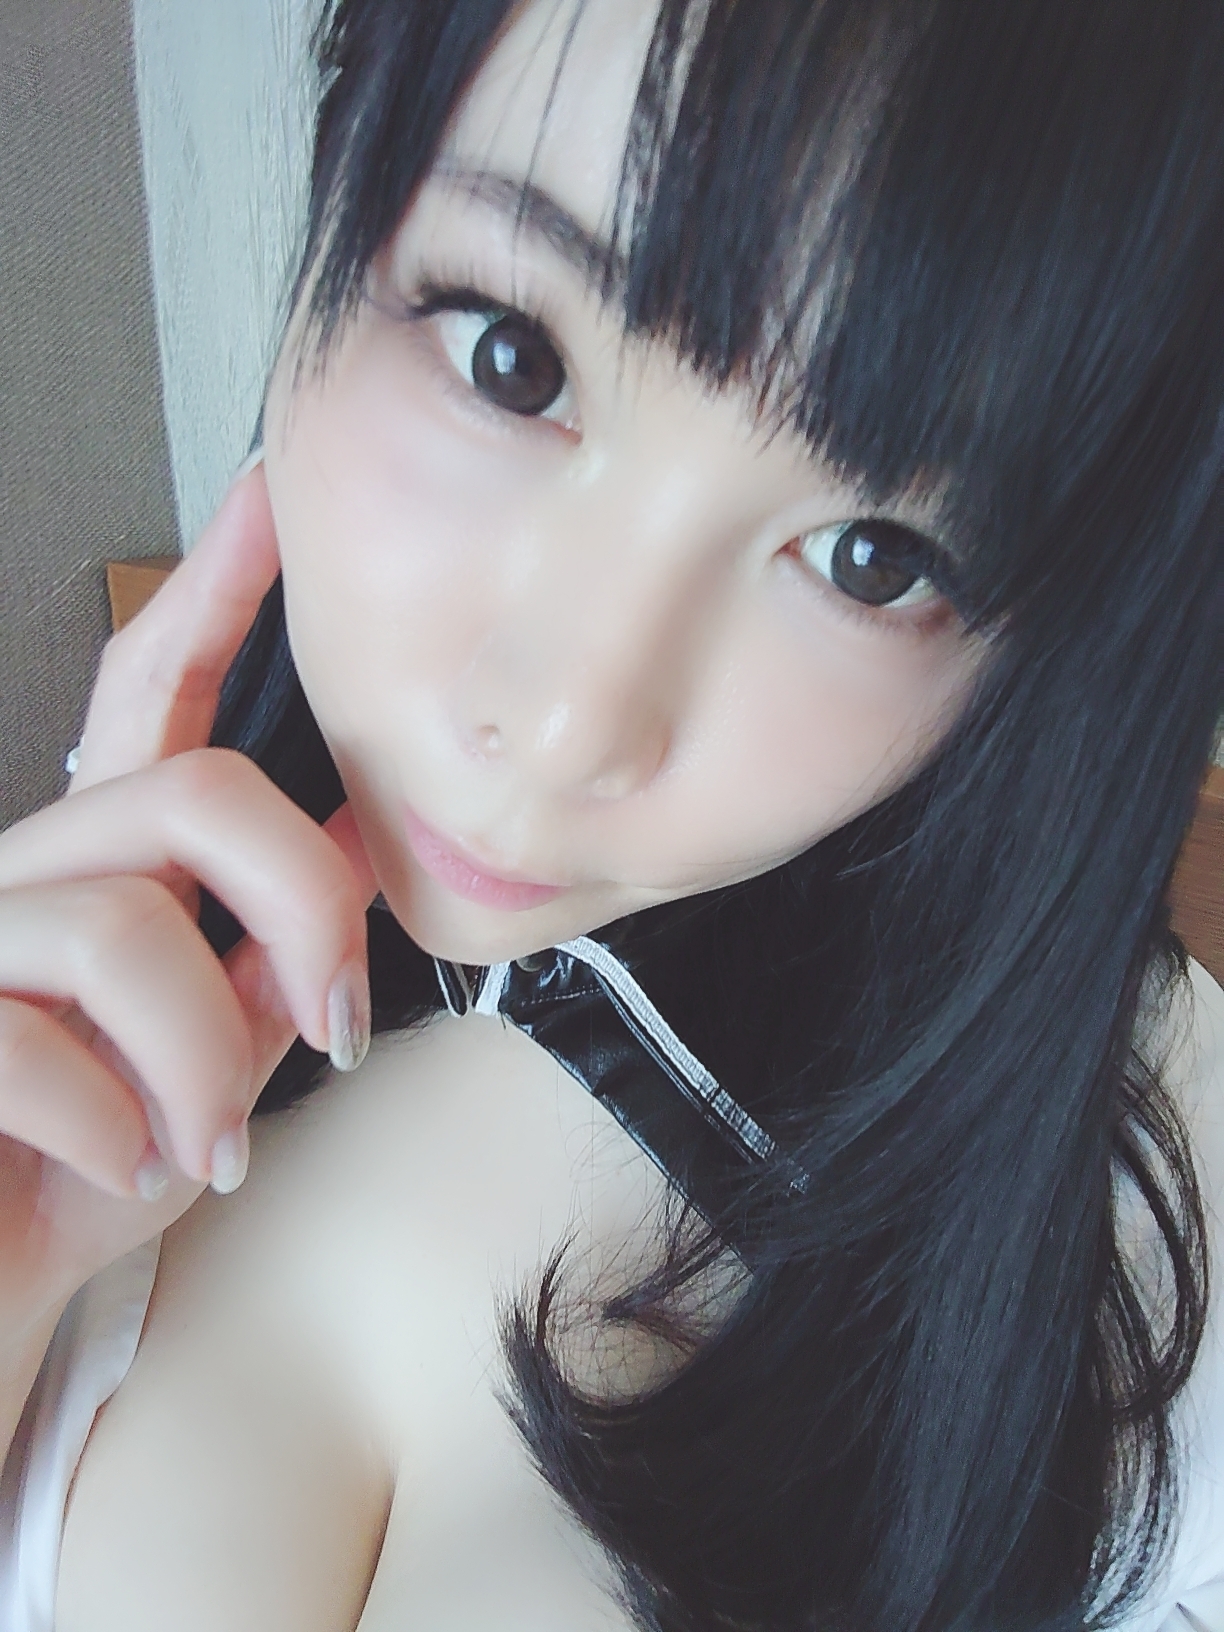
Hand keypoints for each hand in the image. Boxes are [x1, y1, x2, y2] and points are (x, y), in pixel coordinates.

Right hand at [0, 461, 377, 1324]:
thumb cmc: (92, 1167)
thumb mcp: (212, 1050)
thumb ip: (267, 948)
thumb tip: (357, 835)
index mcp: (102, 865)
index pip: (150, 695)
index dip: (210, 593)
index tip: (270, 497)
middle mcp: (23, 871)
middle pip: (194, 794)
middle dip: (304, 905)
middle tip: (339, 1025)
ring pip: (127, 929)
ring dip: (205, 1063)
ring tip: (201, 1148)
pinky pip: (37, 1046)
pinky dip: (118, 1131)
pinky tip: (119, 1170)